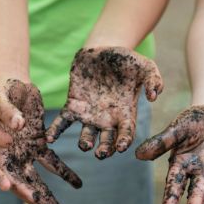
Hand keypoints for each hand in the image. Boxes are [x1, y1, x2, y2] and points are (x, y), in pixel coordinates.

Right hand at [0, 79, 81, 203]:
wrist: (13, 82)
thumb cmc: (2, 89)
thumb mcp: (1, 98)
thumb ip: (8, 112)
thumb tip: (18, 125)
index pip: (7, 172)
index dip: (19, 186)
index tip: (33, 198)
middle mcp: (11, 154)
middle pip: (25, 181)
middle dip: (38, 198)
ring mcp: (26, 151)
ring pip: (39, 176)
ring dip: (49, 193)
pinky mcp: (39, 142)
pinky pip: (52, 161)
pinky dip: (64, 172)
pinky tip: (77, 183)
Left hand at [46, 47, 163, 158]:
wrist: (103, 49)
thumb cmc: (127, 60)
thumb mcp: (145, 66)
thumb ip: (154, 80)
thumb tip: (154, 96)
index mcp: (126, 112)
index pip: (126, 132)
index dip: (124, 140)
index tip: (121, 147)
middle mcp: (107, 118)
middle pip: (106, 140)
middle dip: (104, 149)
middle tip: (101, 154)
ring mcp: (89, 114)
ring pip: (86, 135)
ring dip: (85, 143)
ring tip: (84, 145)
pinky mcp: (73, 105)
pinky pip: (63, 121)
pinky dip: (56, 131)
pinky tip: (49, 138)